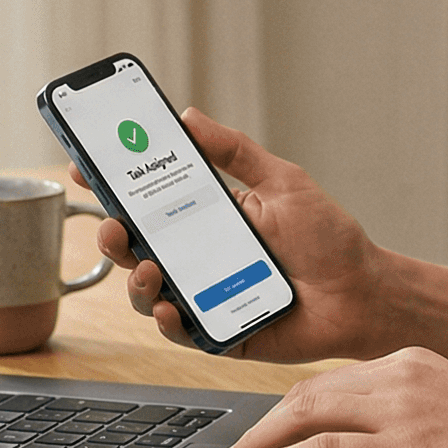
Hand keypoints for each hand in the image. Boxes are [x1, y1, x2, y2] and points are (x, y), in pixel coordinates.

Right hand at [85, 106, 389, 362]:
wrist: (363, 293)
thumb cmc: (328, 239)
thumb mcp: (282, 182)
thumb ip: (235, 151)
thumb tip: (189, 116)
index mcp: (208, 217)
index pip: (148, 201)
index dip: (112, 187)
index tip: (84, 167)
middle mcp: (199, 257)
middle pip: (135, 247)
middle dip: (111, 234)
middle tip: (111, 224)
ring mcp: (205, 296)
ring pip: (147, 292)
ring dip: (135, 280)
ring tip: (148, 267)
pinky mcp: (218, 332)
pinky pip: (180, 329)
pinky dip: (168, 318)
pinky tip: (172, 306)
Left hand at [217, 347, 447, 447]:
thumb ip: (421, 416)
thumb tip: (388, 446)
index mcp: (418, 362)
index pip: (336, 379)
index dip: (295, 406)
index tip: (273, 426)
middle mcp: (403, 373)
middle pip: (308, 391)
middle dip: (265, 421)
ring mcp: (402, 408)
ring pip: (305, 413)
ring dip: (260, 443)